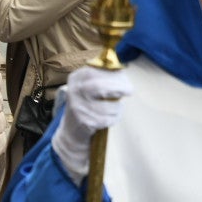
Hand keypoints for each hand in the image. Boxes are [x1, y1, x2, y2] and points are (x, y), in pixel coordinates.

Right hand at [52, 66, 129, 181]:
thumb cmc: (87, 104)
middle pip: (101, 87)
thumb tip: (122, 71)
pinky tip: (110, 117)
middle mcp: (74, 91)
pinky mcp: (85, 122)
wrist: (72, 131)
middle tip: (130, 90)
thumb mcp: (88, 85)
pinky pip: (108, 119)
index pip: (97, 71)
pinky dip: (114, 118)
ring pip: (108, 105)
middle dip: (120, 88)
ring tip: (116, 107)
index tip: (125, 80)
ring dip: (118, 107)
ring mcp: (78, 108)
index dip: (114, 75)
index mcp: (76, 78)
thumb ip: (103, 76)